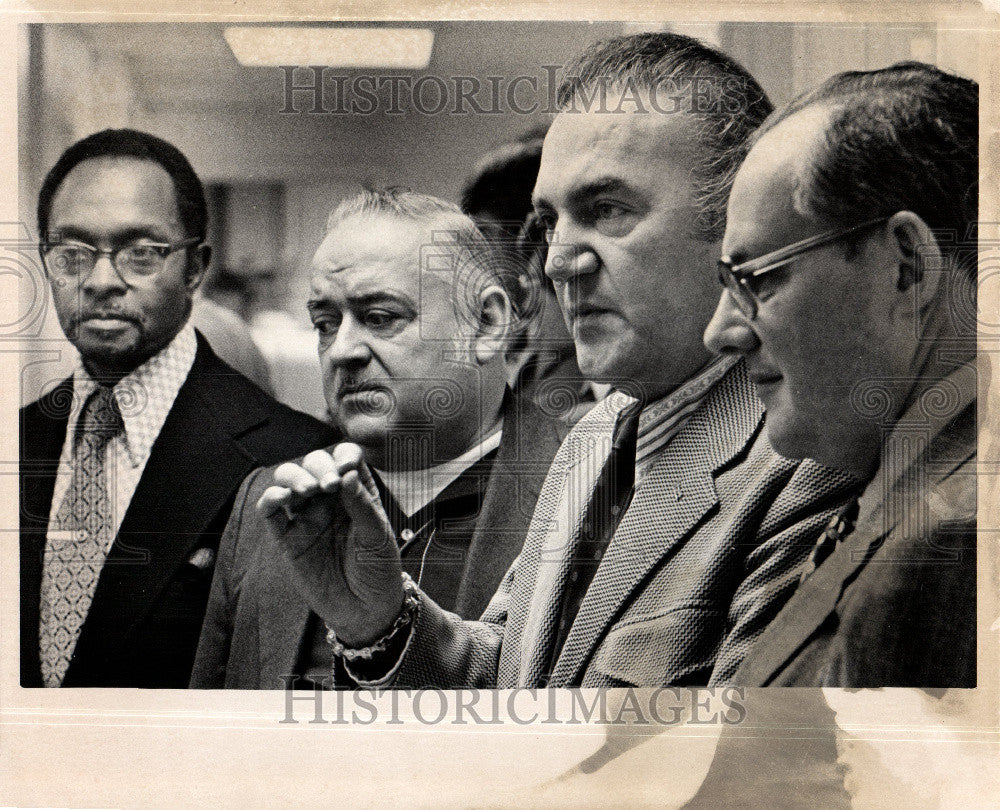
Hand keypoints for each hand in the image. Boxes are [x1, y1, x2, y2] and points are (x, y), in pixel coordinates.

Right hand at [257, 444, 404, 646]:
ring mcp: (306, 516)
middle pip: (313, 463)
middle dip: (318, 466)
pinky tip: (282, 497)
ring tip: (307, 490)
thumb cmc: (378, 569)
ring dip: (294, 477)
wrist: (365, 610)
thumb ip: (362, 505)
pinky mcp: (287, 538)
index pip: (346, 458)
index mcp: (356, 491)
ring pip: (288, 480)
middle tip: (329, 485)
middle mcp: (329, 498)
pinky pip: (270, 511)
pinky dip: (271, 498)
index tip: (347, 469)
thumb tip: (346, 473)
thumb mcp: (378, 536)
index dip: (344, 455)